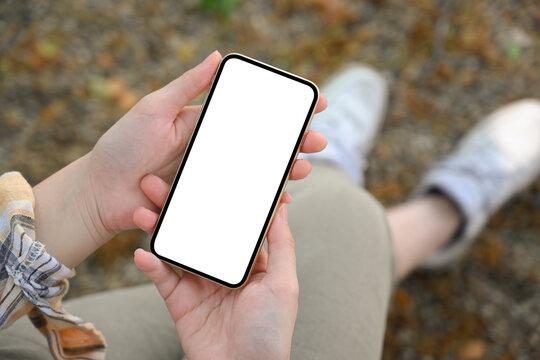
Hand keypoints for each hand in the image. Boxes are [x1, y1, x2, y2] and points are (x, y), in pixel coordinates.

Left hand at [32, 50, 325, 267]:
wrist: (101, 192)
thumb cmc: (123, 146)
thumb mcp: (154, 109)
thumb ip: (187, 86)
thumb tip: (218, 57)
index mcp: (204, 124)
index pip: (251, 113)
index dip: (282, 110)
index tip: (311, 104)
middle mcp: (213, 151)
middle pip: (261, 145)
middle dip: (293, 143)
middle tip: (318, 142)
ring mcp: (210, 177)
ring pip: (255, 173)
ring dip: (283, 171)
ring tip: (302, 170)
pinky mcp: (204, 201)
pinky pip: (238, 201)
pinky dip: (261, 201)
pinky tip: (279, 199)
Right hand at [135, 200, 297, 359]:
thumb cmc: (271, 331)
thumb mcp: (283, 282)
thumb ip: (281, 244)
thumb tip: (283, 206)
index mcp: (249, 262)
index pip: (230, 224)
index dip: (217, 201)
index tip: (203, 176)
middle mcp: (223, 269)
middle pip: (198, 232)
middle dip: (180, 208)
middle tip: (159, 185)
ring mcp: (200, 285)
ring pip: (177, 250)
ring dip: (160, 229)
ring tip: (143, 210)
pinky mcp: (181, 303)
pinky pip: (164, 279)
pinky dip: (151, 265)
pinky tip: (141, 250)